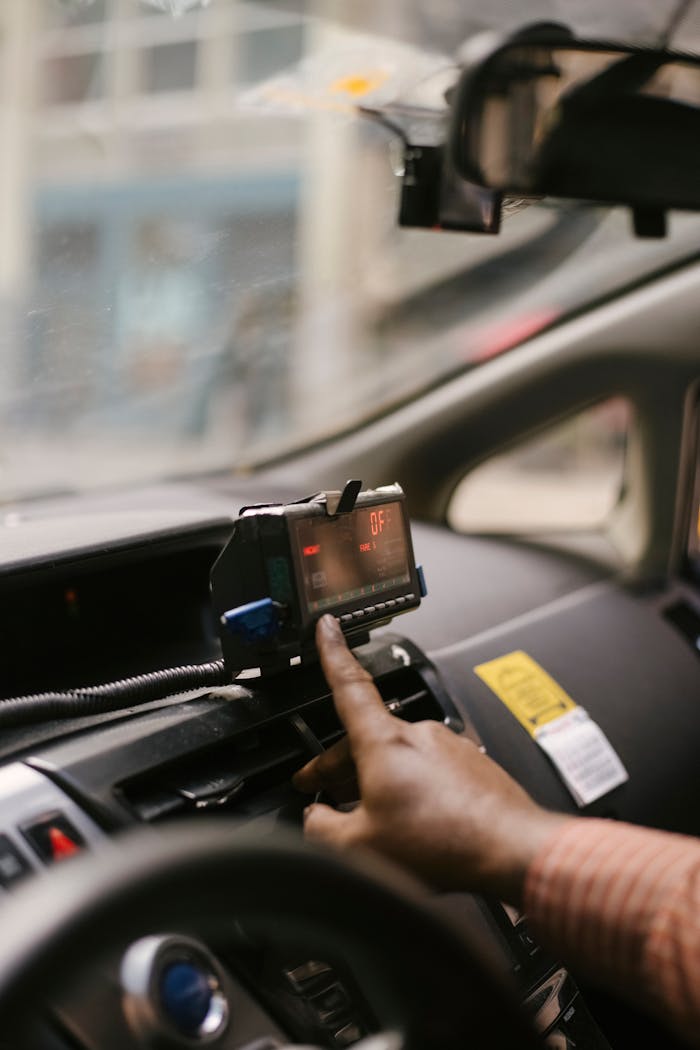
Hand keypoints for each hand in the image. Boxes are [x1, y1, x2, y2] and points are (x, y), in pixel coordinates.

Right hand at [293, 616, 569, 902]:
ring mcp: (449, 748)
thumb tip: (314, 819)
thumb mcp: (360, 847)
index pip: (349, 685)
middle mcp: (418, 734)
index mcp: (385, 742)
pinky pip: (429, 772)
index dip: (332, 654)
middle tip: (320, 789)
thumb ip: (322, 828)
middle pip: (368, 738)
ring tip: (370, 819)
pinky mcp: (472, 765)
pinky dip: (412, 790)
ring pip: (399, 759)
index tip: (327, 628)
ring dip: (380, 782)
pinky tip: (412, 824)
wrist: (512, 850)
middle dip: (341, 765)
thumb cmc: (445, 842)